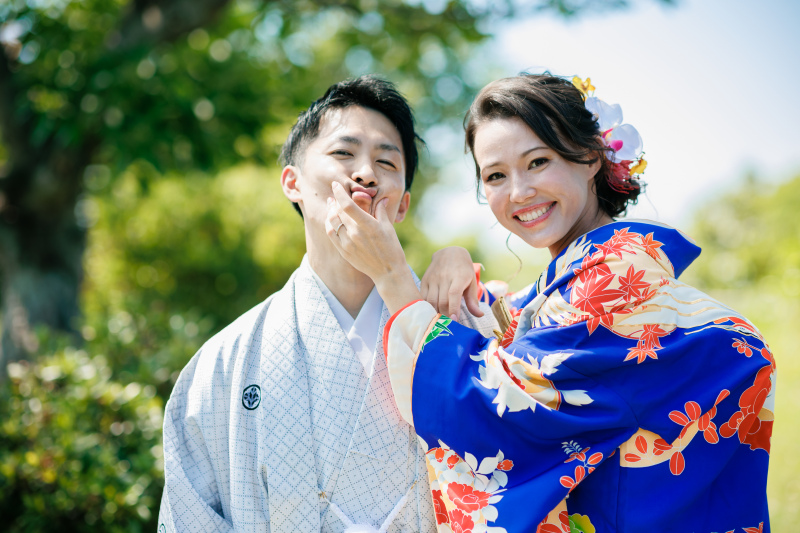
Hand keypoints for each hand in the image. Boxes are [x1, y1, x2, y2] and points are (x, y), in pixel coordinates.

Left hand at [326, 181, 419, 313]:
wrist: (388, 271)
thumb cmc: (391, 248)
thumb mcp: (388, 227)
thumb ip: (381, 211)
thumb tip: (381, 198)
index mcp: (367, 225)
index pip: (347, 204)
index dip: (339, 193)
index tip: (336, 184)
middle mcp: (355, 233)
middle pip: (338, 212)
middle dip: (334, 200)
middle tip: (334, 194)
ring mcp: (347, 243)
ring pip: (332, 222)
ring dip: (330, 211)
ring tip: (331, 205)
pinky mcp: (344, 251)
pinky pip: (331, 234)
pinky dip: (328, 224)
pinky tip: (330, 220)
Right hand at [420, 247, 482, 320]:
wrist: (449, 253)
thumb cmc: (463, 271)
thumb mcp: (471, 282)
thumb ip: (473, 300)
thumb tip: (479, 315)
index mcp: (459, 277)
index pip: (454, 294)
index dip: (453, 308)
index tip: (454, 321)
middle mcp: (444, 277)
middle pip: (442, 301)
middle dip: (445, 316)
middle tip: (449, 326)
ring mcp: (433, 278)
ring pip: (431, 301)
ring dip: (435, 313)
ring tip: (440, 322)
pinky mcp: (425, 280)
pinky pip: (423, 297)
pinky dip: (426, 307)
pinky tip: (430, 313)